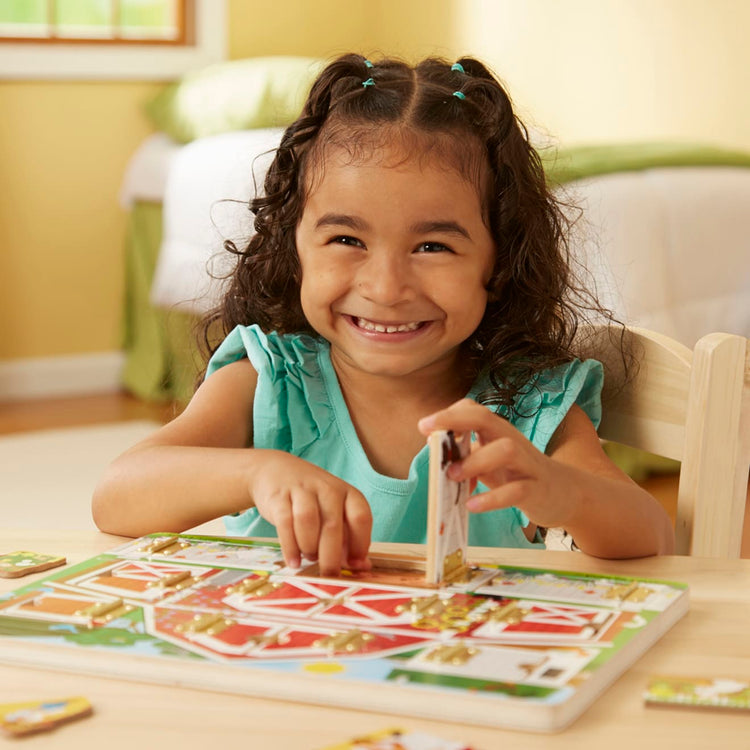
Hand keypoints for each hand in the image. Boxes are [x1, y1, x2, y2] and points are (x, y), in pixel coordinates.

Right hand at [248, 450, 372, 575]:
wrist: (276, 471)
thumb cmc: (313, 500)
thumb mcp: (335, 513)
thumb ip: (348, 539)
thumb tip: (363, 568)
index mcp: (348, 493)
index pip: (361, 518)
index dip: (360, 544)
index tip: (355, 566)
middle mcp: (328, 489)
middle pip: (333, 526)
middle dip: (331, 557)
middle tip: (328, 576)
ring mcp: (303, 490)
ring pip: (308, 521)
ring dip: (309, 547)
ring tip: (309, 558)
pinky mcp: (279, 496)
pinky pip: (285, 523)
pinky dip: (290, 547)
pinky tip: (293, 561)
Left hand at [418, 399, 573, 529]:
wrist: (564, 493)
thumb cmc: (517, 473)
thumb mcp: (489, 461)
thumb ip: (465, 456)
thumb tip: (437, 457)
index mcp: (497, 432)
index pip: (473, 410)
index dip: (449, 414)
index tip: (424, 425)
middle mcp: (512, 440)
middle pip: (486, 418)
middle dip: (455, 421)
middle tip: (429, 434)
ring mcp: (527, 464)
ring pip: (505, 449)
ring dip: (475, 460)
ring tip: (453, 476)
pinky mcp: (537, 490)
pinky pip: (517, 491)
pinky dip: (492, 498)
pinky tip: (472, 505)